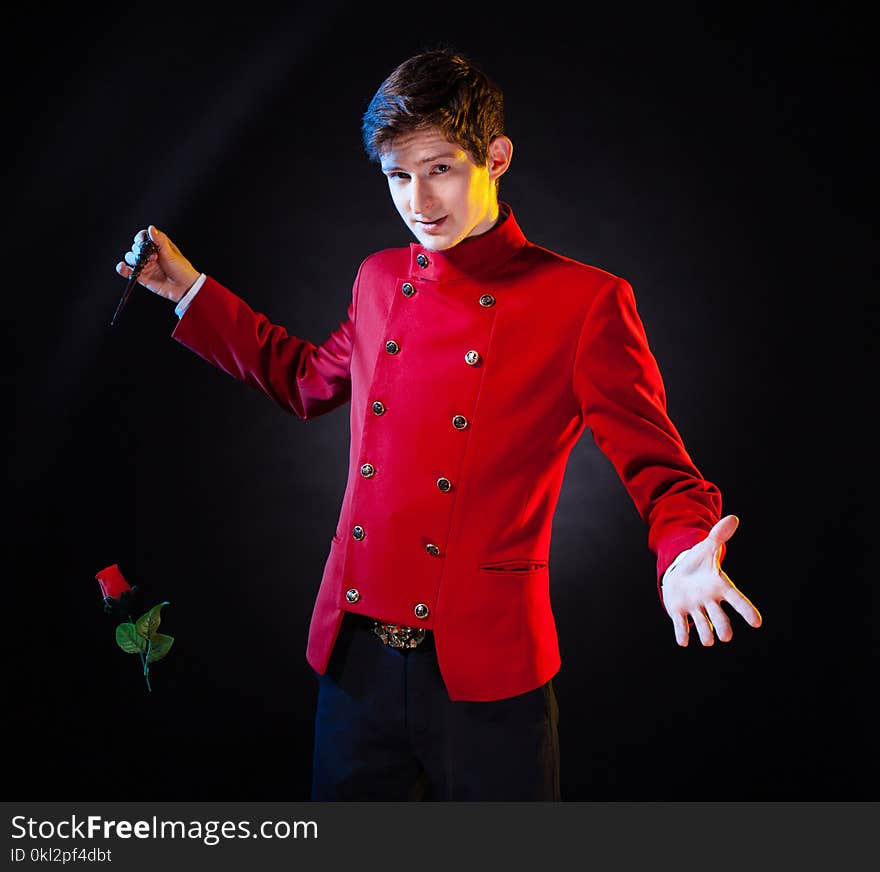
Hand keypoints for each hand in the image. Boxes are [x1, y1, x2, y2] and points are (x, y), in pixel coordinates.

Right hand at [116, 225, 200, 303]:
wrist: (185, 288)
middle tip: (151, 257)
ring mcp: (146, 265)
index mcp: (158, 246)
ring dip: (132, 259)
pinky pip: (129, 271)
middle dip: (139, 250)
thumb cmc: (182, 269)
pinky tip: (123, 267)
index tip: (142, 242)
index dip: (140, 238)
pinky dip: (123, 269)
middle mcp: (150, 254)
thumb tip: (151, 228)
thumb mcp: (171, 253)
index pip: (143, 237)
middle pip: (135, 247)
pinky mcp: (143, 276)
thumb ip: (160, 241)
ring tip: (144, 264)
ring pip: (131, 258)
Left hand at [661, 514, 761, 646]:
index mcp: (719, 587)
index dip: (746, 610)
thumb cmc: (699, 563)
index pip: (737, 600)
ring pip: (702, 624)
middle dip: (722, 626)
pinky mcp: (679, 612)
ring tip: (708, 641)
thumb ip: (719, 536)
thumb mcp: (707, 548)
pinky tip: (683, 641)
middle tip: (725, 636)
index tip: (757, 622)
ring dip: (704, 632)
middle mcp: (710, 601)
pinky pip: (682, 626)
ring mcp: (695, 608)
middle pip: (719, 617)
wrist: (680, 574)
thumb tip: (732, 518)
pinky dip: (682, 633)